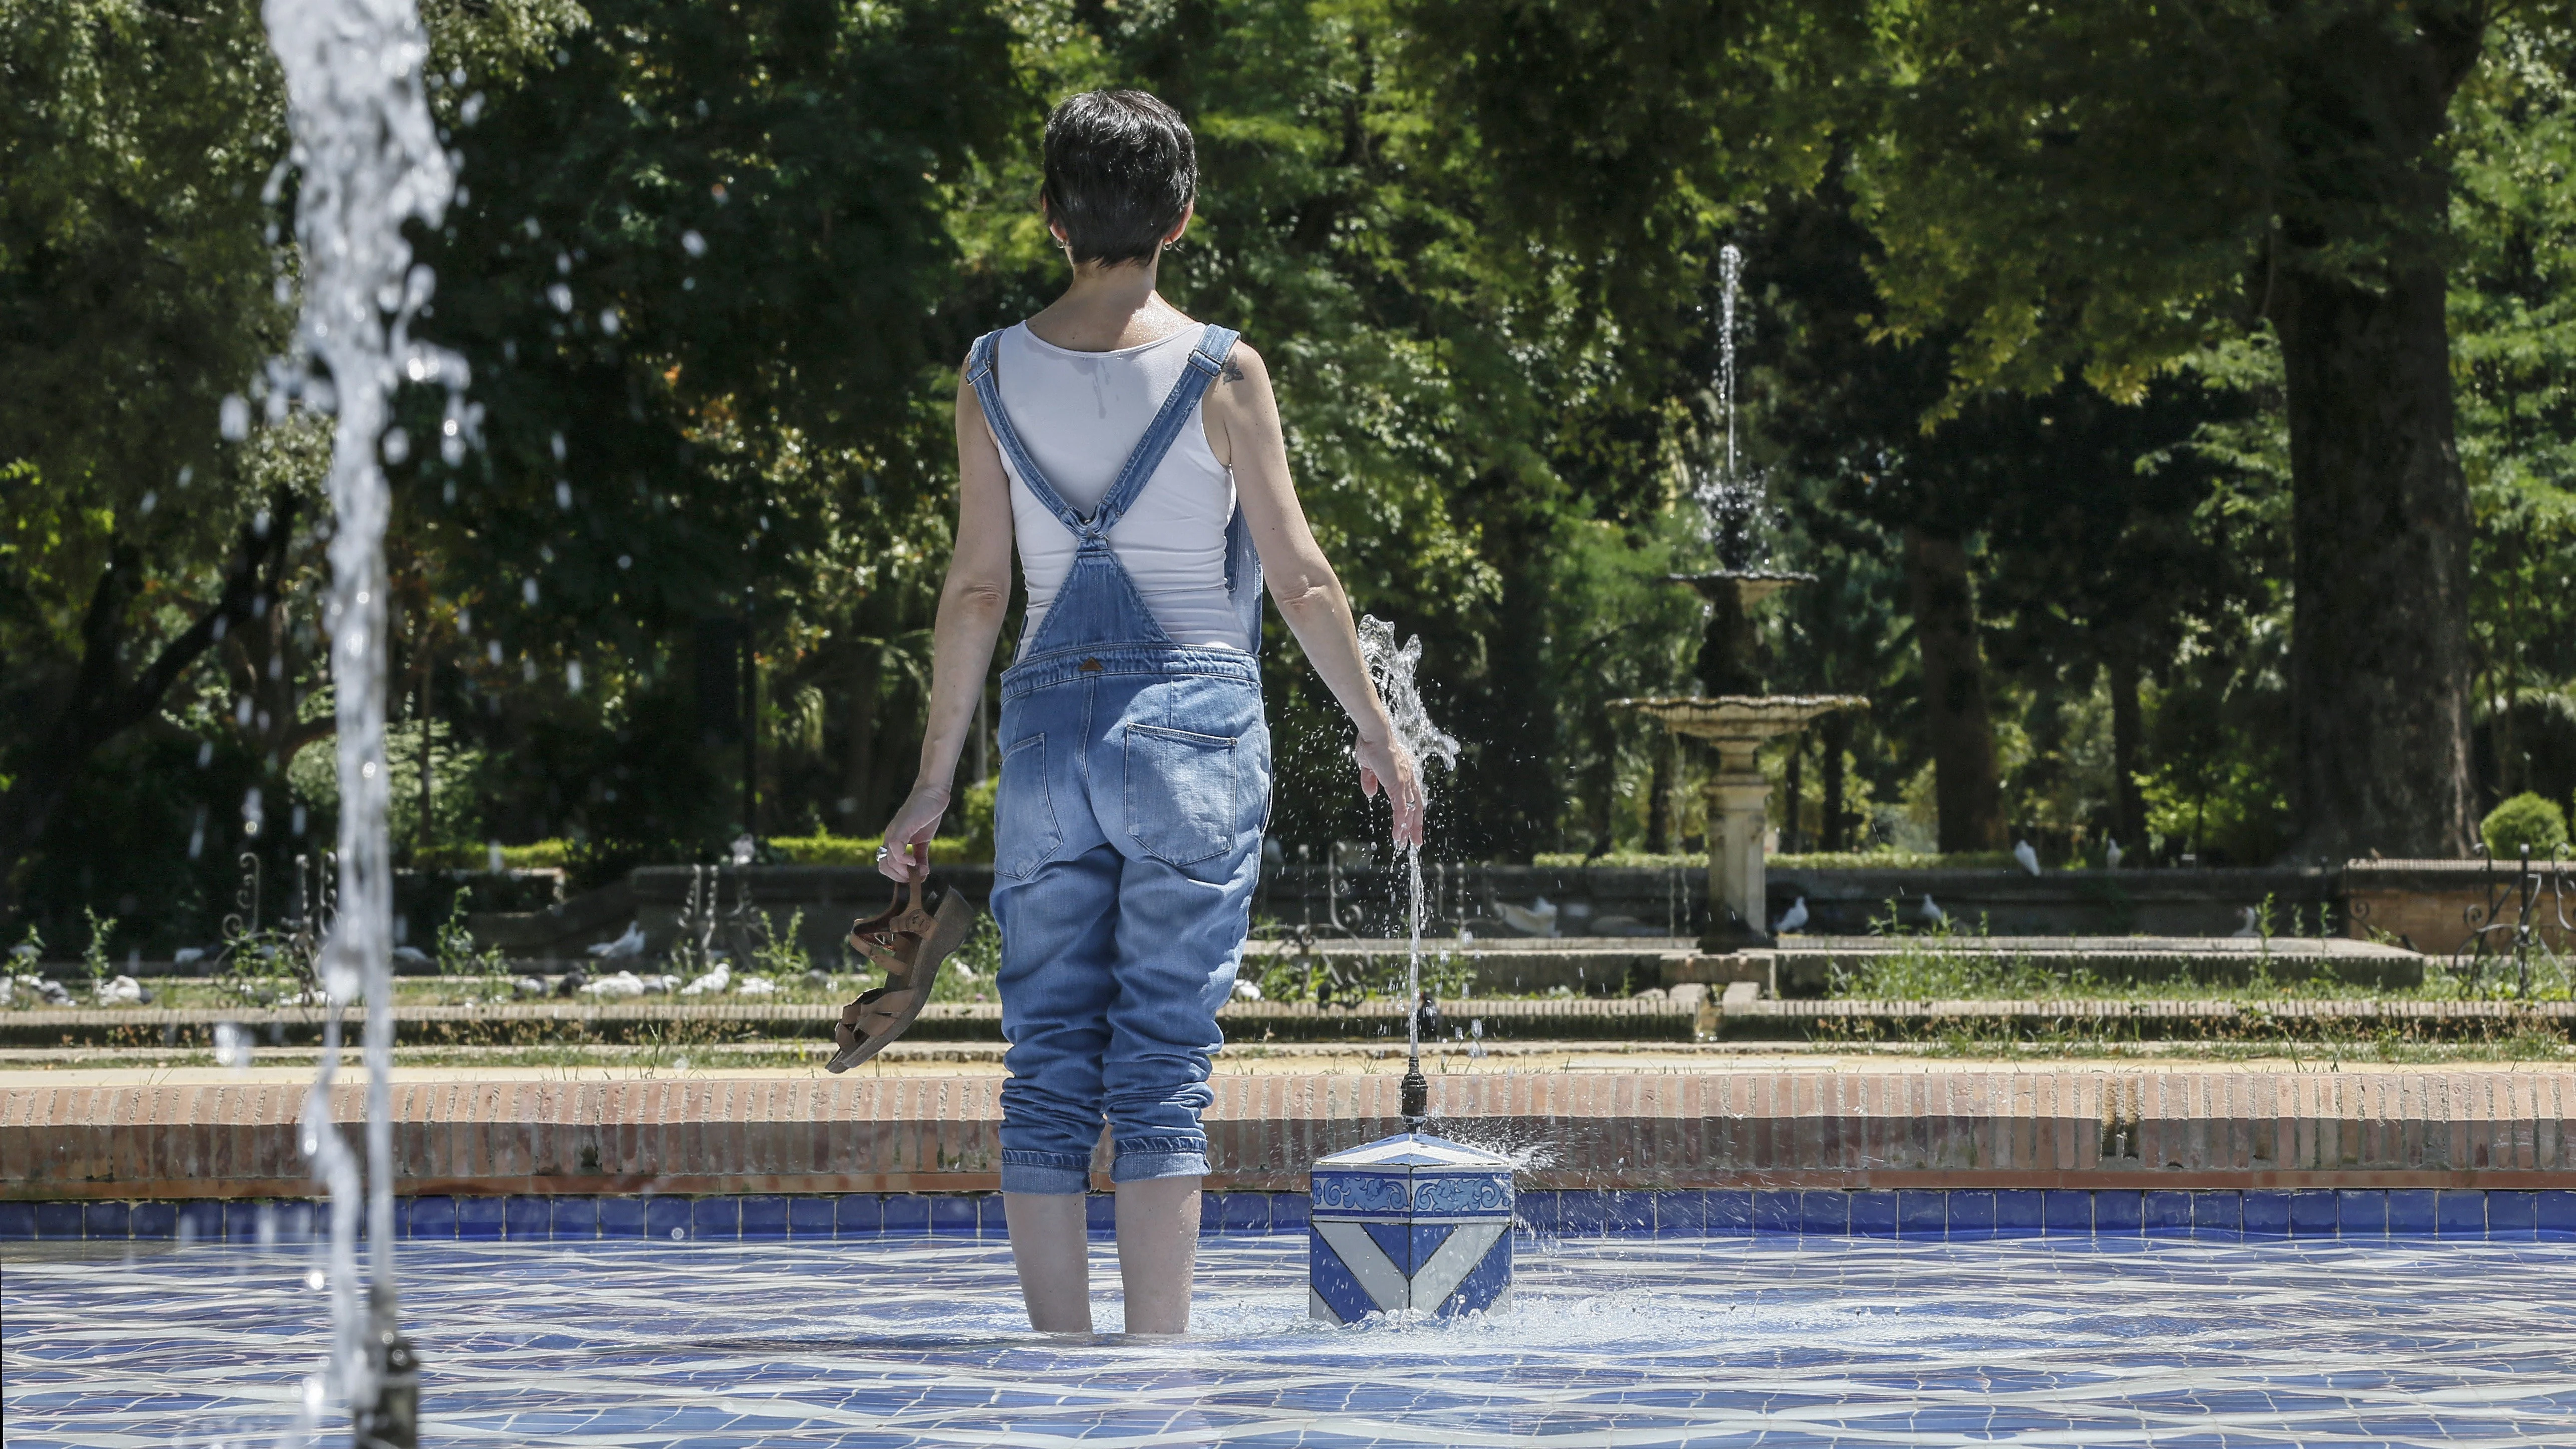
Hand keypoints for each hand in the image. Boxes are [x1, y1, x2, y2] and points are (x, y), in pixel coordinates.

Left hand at [877, 782, 949, 881]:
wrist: (933, 793)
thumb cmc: (928, 813)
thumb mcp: (924, 840)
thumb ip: (921, 856)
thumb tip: (922, 872)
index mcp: (894, 840)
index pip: (886, 865)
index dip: (898, 876)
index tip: (916, 877)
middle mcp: (890, 837)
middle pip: (883, 867)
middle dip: (900, 877)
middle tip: (917, 876)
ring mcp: (894, 833)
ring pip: (888, 861)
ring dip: (905, 872)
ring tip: (921, 870)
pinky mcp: (902, 828)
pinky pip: (895, 849)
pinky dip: (904, 860)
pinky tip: (916, 862)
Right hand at [1352, 732, 1423, 848]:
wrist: (1374, 733)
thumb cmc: (1370, 743)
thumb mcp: (1368, 766)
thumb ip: (1370, 780)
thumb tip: (1370, 794)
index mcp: (1404, 773)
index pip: (1412, 797)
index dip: (1412, 812)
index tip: (1410, 824)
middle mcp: (1408, 779)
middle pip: (1416, 807)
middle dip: (1416, 826)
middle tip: (1416, 843)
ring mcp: (1404, 782)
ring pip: (1410, 811)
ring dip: (1408, 829)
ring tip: (1406, 844)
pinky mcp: (1397, 785)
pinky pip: (1401, 809)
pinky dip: (1401, 822)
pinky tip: (1399, 834)